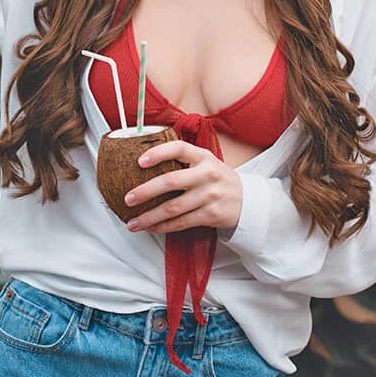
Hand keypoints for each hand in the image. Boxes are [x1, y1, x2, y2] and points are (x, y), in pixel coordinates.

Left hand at [123, 141, 242, 234]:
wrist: (248, 200)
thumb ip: (183, 159)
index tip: (140, 161)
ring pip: (173, 208)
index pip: (179, 148)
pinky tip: (151, 228)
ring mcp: (209, 195)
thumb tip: (144, 161)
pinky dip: (163, 227)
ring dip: (149, 216)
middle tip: (128, 199)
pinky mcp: (211, 215)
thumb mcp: (205, 162)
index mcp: (203, 156)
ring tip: (133, 222)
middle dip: (145, 191)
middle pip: (170, 181)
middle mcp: (206, 174)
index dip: (158, 153)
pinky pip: (182, 222)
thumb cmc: (217, 179)